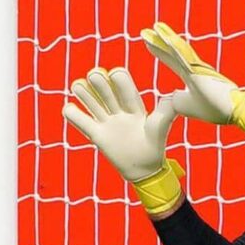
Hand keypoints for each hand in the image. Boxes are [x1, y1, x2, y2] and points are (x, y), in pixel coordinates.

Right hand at [62, 67, 183, 213]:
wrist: (144, 170)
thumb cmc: (154, 147)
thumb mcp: (159, 128)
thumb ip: (165, 113)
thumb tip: (174, 97)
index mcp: (134, 107)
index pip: (125, 88)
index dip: (119, 79)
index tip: (115, 74)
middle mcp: (119, 111)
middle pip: (106, 91)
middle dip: (99, 82)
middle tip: (95, 76)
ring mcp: (106, 122)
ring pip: (91, 101)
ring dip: (83, 91)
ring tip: (79, 86)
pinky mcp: (96, 134)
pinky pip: (80, 121)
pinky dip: (72, 113)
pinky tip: (70, 108)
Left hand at [141, 22, 244, 140]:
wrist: (234, 112)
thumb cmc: (214, 109)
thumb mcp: (188, 106)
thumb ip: (177, 100)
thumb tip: (169, 96)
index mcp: (191, 76)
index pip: (171, 60)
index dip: (159, 50)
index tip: (147, 40)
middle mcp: (194, 68)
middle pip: (172, 51)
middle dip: (157, 41)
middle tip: (144, 31)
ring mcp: (197, 68)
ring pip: (178, 50)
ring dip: (165, 38)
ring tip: (154, 27)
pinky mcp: (199, 71)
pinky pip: (185, 56)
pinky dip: (174, 47)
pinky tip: (165, 37)